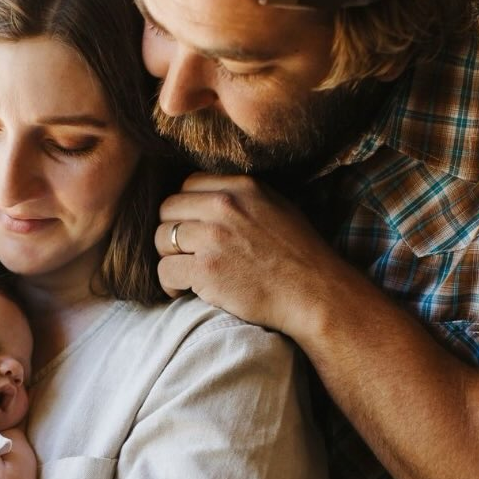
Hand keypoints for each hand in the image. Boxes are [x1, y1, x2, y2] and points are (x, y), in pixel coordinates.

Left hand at [154, 173, 345, 339]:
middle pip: (168, 209)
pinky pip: (165, 271)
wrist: (316, 294)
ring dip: (169, 257)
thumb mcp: (276, 206)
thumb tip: (210, 195)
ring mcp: (213, 237)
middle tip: (185, 251)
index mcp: (241, 187)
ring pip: (162, 239)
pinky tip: (182, 290)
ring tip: (184, 271)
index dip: (185, 207)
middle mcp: (224, 206)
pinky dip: (170, 283)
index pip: (187, 184)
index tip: (192, 226)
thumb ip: (242, 196)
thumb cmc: (301, 255)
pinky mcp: (205, 270)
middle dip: (172, 230)